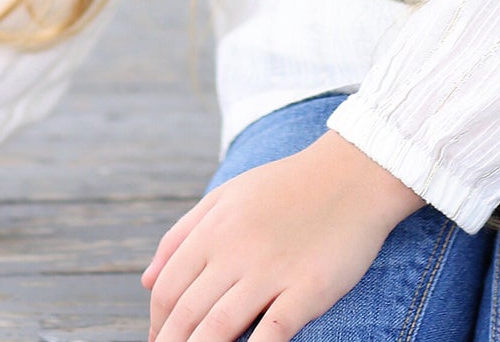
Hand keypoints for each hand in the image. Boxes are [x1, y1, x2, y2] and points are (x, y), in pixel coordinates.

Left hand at [143, 130, 423, 340]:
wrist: (353, 172)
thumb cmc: (288, 186)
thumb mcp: (228, 195)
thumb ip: (183, 232)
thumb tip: (145, 280)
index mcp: (214, 229)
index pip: (167, 289)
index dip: (157, 325)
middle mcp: (236, 250)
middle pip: (187, 314)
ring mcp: (272, 270)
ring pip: (219, 328)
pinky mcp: (308, 288)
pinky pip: (273, 333)